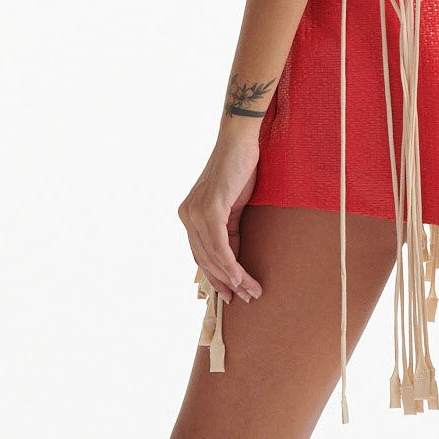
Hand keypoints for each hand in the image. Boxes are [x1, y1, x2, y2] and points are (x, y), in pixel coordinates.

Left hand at [178, 121, 264, 306]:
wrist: (240, 141)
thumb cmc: (239, 169)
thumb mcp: (233, 206)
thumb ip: (228, 229)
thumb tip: (233, 256)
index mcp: (190, 214)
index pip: (201, 254)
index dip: (216, 276)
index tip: (231, 293)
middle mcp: (187, 215)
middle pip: (205, 260)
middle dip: (225, 283)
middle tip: (245, 298)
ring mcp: (196, 212)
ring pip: (212, 256)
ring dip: (233, 278)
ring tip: (251, 291)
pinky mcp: (209, 208)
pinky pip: (219, 245)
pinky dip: (230, 263)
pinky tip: (240, 276)